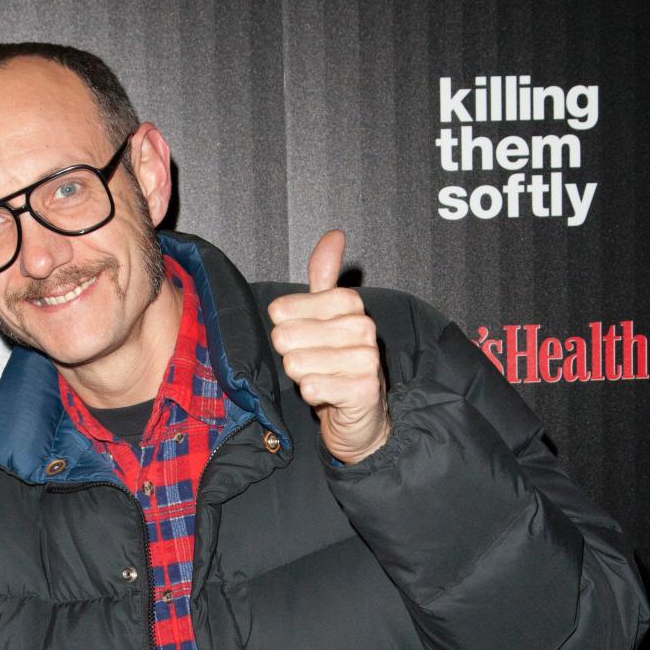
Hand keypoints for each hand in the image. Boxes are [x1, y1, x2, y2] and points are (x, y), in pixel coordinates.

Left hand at [268, 230, 389, 464]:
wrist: (362, 415)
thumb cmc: (337, 364)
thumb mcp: (328, 316)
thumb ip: (325, 276)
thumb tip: (335, 234)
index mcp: (349, 303)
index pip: (282, 310)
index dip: (285, 331)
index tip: (307, 342)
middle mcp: (362, 326)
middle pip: (285, 337)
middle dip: (292, 357)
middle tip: (314, 365)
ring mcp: (367, 358)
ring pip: (296, 364)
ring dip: (303, 379)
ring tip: (323, 379)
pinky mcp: (365, 389)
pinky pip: (311, 388)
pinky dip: (312, 396)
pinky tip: (328, 396)